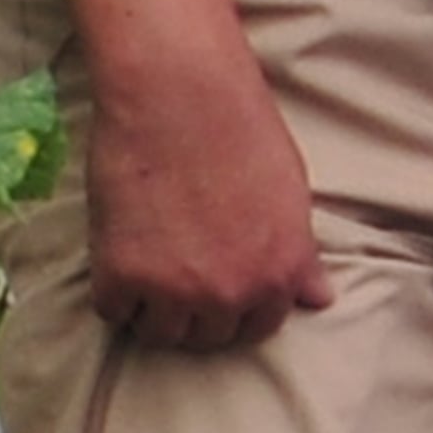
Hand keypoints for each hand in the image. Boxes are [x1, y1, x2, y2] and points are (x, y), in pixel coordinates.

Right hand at [85, 57, 333, 349]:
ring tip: (144, 273)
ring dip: (152, 311)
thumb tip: (320, 298)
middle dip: (194, 313)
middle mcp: (234, 293)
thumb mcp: (291, 196)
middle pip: (209, 336)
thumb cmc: (240, 131)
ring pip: (161, 334)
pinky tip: (115, 262)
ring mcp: (178, 289)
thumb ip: (299, 255)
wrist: (178, 96)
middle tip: (174, 276)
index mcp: (280, 274)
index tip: (216, 290)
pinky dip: (112, 293)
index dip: (236, 309)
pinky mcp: (124, 275)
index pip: (259, 327)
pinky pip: (113, 311)